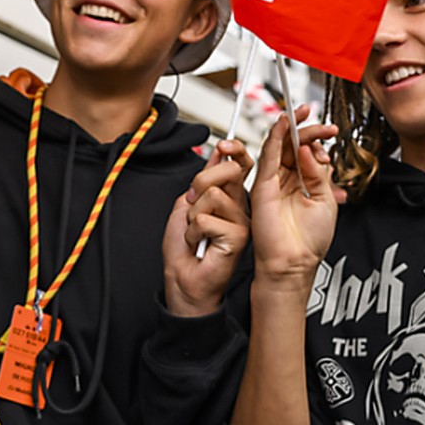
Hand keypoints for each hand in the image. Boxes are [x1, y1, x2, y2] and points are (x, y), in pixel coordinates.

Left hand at [163, 138, 254, 316]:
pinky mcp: (238, 235)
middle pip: (228, 170)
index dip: (233, 150)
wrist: (183, 278)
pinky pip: (206, 218)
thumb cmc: (185, 249)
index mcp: (229, 197)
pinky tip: (200, 243)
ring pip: (212, 195)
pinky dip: (193, 232)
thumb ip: (202, 181)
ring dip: (193, 215)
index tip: (225, 145)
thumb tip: (217, 154)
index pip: (238, 165)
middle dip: (200, 183)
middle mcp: (238, 206)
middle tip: (192, 205)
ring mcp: (241, 221)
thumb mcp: (187, 205)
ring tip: (197, 232)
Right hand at [250, 106, 337, 293]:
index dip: (317, 137)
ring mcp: (272, 181)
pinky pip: (267, 156)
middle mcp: (286, 179)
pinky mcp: (262, 186)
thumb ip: (318, 172)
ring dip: (289, 126)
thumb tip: (310, 149)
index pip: (306, 151)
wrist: (294, 263)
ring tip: (300, 113)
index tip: (331, 130)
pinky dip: (274, 137)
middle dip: (305, 127)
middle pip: (292, 144)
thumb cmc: (309, 240)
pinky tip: (283, 124)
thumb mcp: (325, 199)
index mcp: (302, 182)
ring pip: (278, 145)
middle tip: (318, 119)